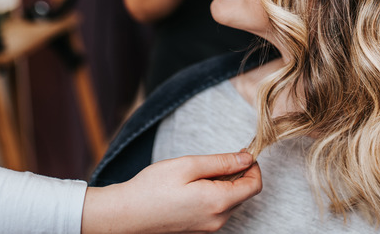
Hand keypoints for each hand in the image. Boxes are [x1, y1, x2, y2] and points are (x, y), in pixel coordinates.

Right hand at [81, 152, 261, 233]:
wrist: (125, 215)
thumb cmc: (152, 187)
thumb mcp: (189, 165)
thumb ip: (222, 162)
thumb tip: (247, 157)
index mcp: (218, 202)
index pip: (254, 185)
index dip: (253, 166)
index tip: (242, 152)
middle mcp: (218, 220)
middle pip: (244, 194)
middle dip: (238, 174)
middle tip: (218, 159)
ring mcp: (208, 228)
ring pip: (231, 202)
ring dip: (226, 184)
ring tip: (200, 174)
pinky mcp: (199, 230)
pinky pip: (218, 210)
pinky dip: (215, 195)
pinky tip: (194, 187)